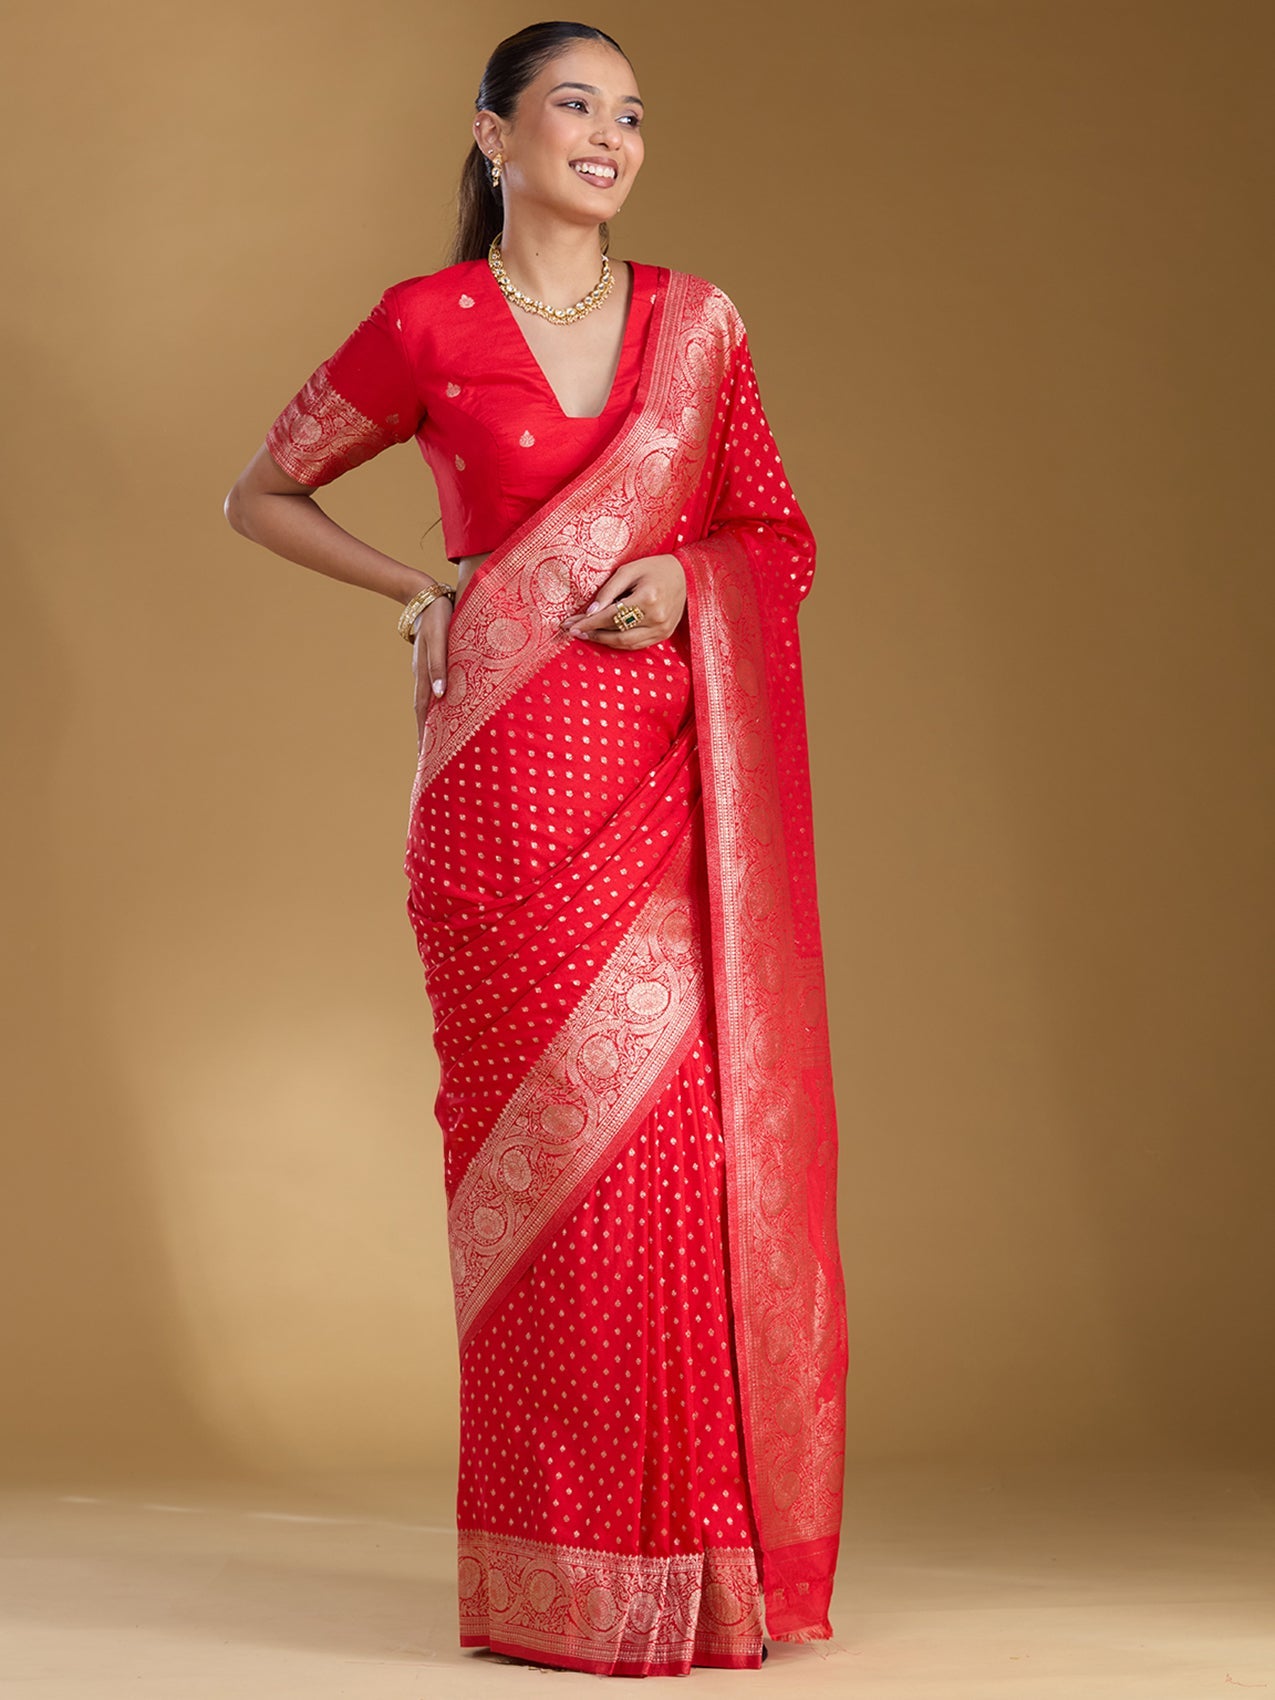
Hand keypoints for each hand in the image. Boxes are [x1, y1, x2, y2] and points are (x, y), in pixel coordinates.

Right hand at [411, 592, 452, 743]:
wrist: (427, 596)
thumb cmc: (438, 618)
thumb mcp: (440, 641)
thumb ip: (440, 666)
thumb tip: (440, 695)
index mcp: (424, 674)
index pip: (423, 712)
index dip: (423, 734)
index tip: (424, 755)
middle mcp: (423, 675)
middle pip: (423, 711)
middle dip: (425, 734)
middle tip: (428, 757)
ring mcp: (426, 669)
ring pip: (429, 701)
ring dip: (430, 721)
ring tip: (435, 740)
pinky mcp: (432, 661)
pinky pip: (433, 688)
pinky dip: (436, 704)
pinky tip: (442, 709)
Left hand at [558, 553, 686, 647]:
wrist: (686, 576)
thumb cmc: (654, 568)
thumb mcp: (629, 570)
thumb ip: (608, 591)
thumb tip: (590, 612)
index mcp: (648, 598)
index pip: (611, 616)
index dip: (589, 622)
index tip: (571, 624)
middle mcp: (656, 618)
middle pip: (617, 633)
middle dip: (593, 633)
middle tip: (575, 631)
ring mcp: (662, 629)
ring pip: (626, 643)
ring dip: (604, 641)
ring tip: (587, 634)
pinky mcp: (664, 635)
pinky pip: (637, 645)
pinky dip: (619, 643)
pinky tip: (606, 636)